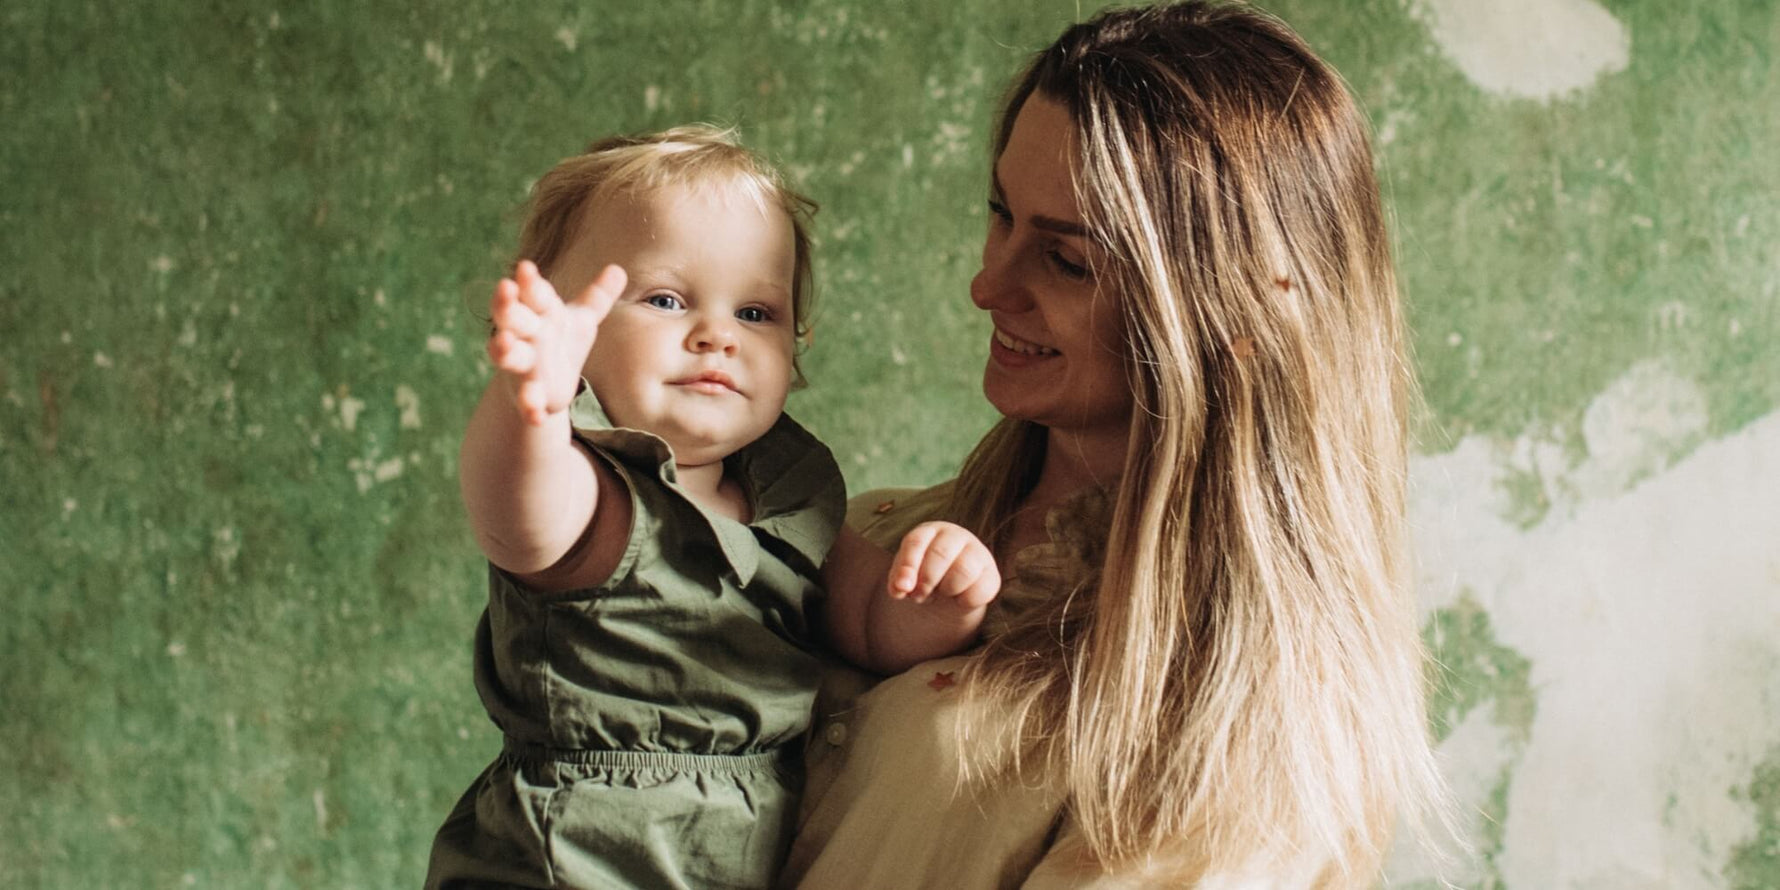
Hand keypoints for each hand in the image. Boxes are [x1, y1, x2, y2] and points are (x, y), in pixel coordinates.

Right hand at [486, 260, 626, 424]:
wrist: (547, 383)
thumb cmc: (560, 340)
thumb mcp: (581, 319)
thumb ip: (598, 297)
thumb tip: (618, 269)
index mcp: (539, 313)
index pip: (531, 293)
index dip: (529, 282)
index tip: (527, 268)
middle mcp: (525, 335)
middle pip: (512, 318)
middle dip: (507, 307)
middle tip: (505, 289)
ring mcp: (524, 365)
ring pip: (508, 356)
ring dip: (504, 350)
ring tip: (504, 344)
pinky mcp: (529, 394)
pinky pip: (526, 401)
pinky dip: (529, 407)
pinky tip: (537, 416)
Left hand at [887, 521, 1000, 608]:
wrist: (949, 595)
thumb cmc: (923, 578)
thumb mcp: (906, 578)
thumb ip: (899, 581)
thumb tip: (901, 588)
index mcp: (929, 531)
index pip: (916, 542)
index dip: (908, 566)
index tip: (902, 588)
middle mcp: (955, 536)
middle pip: (940, 554)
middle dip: (926, 581)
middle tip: (919, 596)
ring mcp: (977, 553)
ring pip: (963, 571)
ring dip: (946, 589)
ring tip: (941, 593)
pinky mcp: (991, 575)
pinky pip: (979, 590)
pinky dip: (964, 601)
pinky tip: (959, 598)